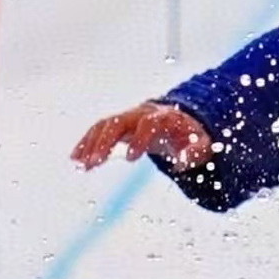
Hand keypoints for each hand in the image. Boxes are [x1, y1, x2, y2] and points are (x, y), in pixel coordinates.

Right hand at [72, 98, 212, 176]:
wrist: (178, 122)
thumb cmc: (189, 136)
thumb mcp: (202, 144)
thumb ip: (195, 152)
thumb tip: (183, 162)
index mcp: (163, 117)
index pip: (148, 124)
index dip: (139, 139)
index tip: (131, 158)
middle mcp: (141, 114)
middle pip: (118, 122)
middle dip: (105, 142)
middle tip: (94, 163)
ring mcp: (127, 118)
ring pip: (104, 125)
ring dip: (91, 143)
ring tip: (81, 163)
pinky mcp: (117, 126)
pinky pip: (98, 131)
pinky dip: (87, 143)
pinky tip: (76, 159)